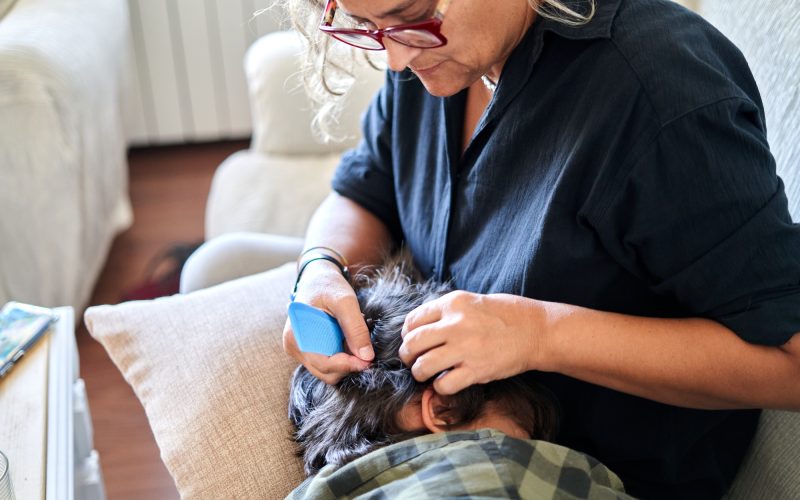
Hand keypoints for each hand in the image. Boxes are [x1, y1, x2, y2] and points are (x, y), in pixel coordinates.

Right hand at [283, 261, 373, 384]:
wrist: (318, 277)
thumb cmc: (328, 284)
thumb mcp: (345, 301)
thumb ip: (356, 328)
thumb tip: (366, 357)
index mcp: (297, 335)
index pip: (324, 364)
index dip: (348, 365)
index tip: (368, 361)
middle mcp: (294, 346)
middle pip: (326, 372)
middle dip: (348, 364)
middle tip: (365, 348)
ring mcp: (299, 350)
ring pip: (327, 371)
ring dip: (345, 361)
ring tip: (353, 339)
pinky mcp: (307, 350)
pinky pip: (327, 363)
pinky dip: (340, 357)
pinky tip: (346, 340)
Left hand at [399, 291, 543, 394]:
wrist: (536, 331)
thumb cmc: (505, 315)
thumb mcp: (472, 301)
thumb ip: (446, 312)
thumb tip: (419, 328)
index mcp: (453, 303)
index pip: (413, 320)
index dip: (406, 334)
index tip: (411, 341)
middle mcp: (455, 324)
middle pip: (412, 343)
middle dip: (407, 355)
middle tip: (412, 360)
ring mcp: (465, 348)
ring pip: (422, 366)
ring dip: (419, 372)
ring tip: (425, 373)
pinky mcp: (476, 370)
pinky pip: (443, 384)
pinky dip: (439, 387)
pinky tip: (446, 382)